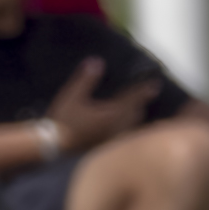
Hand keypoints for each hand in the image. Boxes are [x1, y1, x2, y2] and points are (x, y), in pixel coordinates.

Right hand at [46, 58, 160, 153]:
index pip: (132, 99)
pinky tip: (125, 128)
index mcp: (111, 114)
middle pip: (136, 113)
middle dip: (141, 103)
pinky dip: (128, 129)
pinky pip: (124, 136)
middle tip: (149, 94)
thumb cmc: (63, 121)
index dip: (144, 90)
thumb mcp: (72, 96)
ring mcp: (113, 140)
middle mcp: (117, 128)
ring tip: (139, 110)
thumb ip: (86, 79)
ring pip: (131, 126)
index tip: (155, 83)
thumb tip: (97, 61)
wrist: (54, 148)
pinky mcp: (107, 148)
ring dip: (136, 116)